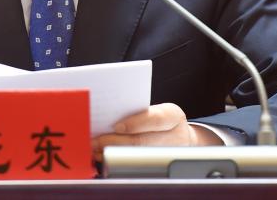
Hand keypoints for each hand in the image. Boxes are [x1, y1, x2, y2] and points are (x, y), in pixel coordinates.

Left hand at [91, 103, 219, 160]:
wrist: (181, 138)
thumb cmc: (163, 121)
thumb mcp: (159, 110)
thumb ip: (140, 112)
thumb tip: (109, 114)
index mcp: (173, 116)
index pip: (155, 119)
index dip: (136, 123)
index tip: (116, 126)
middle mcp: (174, 137)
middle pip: (143, 142)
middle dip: (116, 142)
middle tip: (95, 140)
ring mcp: (167, 154)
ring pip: (137, 156)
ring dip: (113, 153)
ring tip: (95, 149)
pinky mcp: (158, 166)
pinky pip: (135, 165)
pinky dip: (117, 161)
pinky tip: (103, 157)